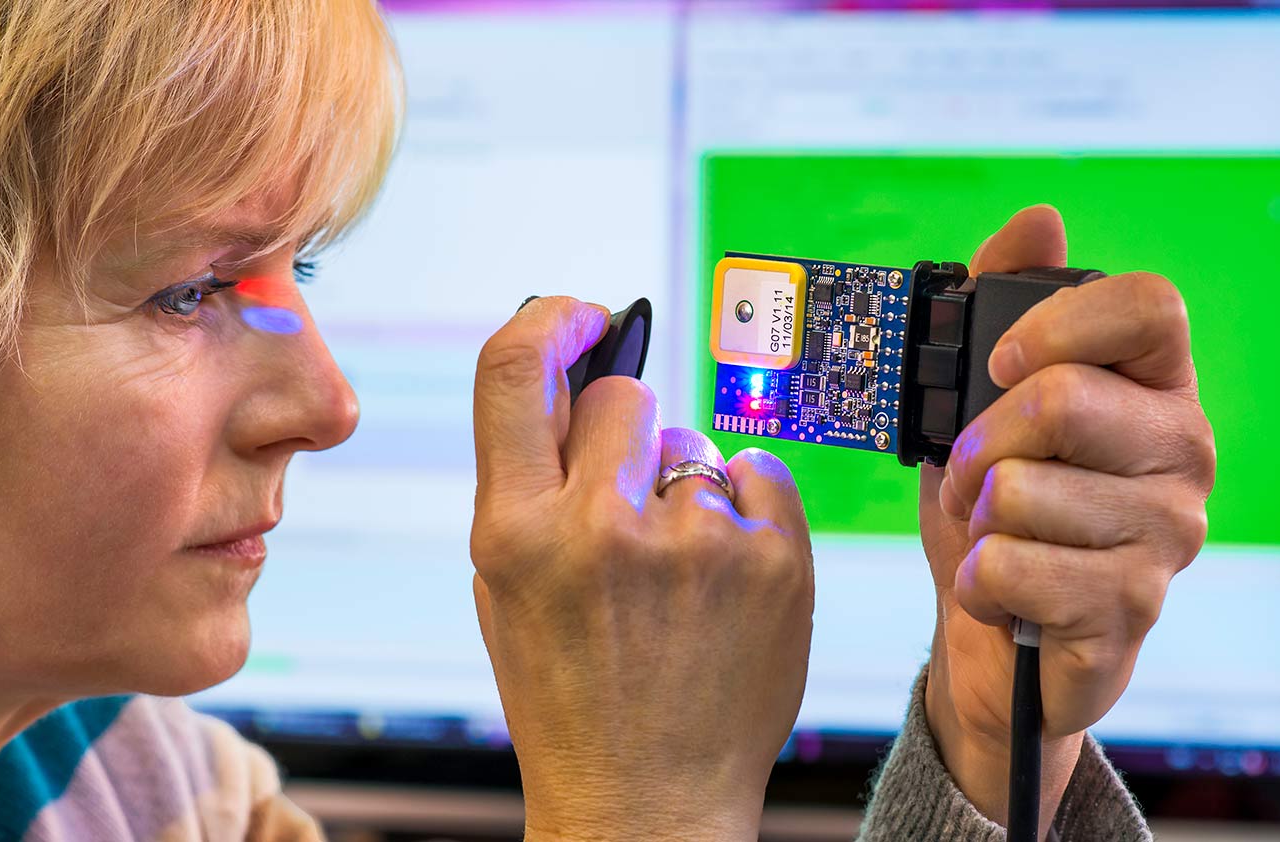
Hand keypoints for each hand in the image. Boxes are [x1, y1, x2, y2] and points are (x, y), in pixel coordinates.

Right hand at [469, 296, 814, 841]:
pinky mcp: (773, 560)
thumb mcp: (505, 590)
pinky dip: (745, 511)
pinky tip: (723, 577)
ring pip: (694, 449)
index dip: (550, 320)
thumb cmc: (570, 697)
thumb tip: (574, 372)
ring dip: (685, 493)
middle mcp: (599, 530)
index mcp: (513, 534)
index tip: (581, 316)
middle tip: (630, 504)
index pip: (513, 367)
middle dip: (628, 434)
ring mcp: (695, 544)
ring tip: (677, 579)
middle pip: (628, 397)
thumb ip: (528, 483)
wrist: (648, 801)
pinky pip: (759, 474)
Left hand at [918, 206, 1214, 831]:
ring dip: (973, 519)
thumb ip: (1000, 306)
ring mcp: (1167, 532)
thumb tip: (1038, 221)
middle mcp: (1181, 450)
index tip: (999, 365)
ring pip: (1021, 490)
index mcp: (1154, 385)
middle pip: (1060, 400)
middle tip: (971, 477)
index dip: (1057, 325)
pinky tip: (1002, 590)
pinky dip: (977, 579)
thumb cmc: (996, 511)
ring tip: (993, 536)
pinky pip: (1012, 567)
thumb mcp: (978, 405)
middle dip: (979, 444)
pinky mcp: (1131, 606)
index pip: (1148, 306)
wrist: (996, 633)